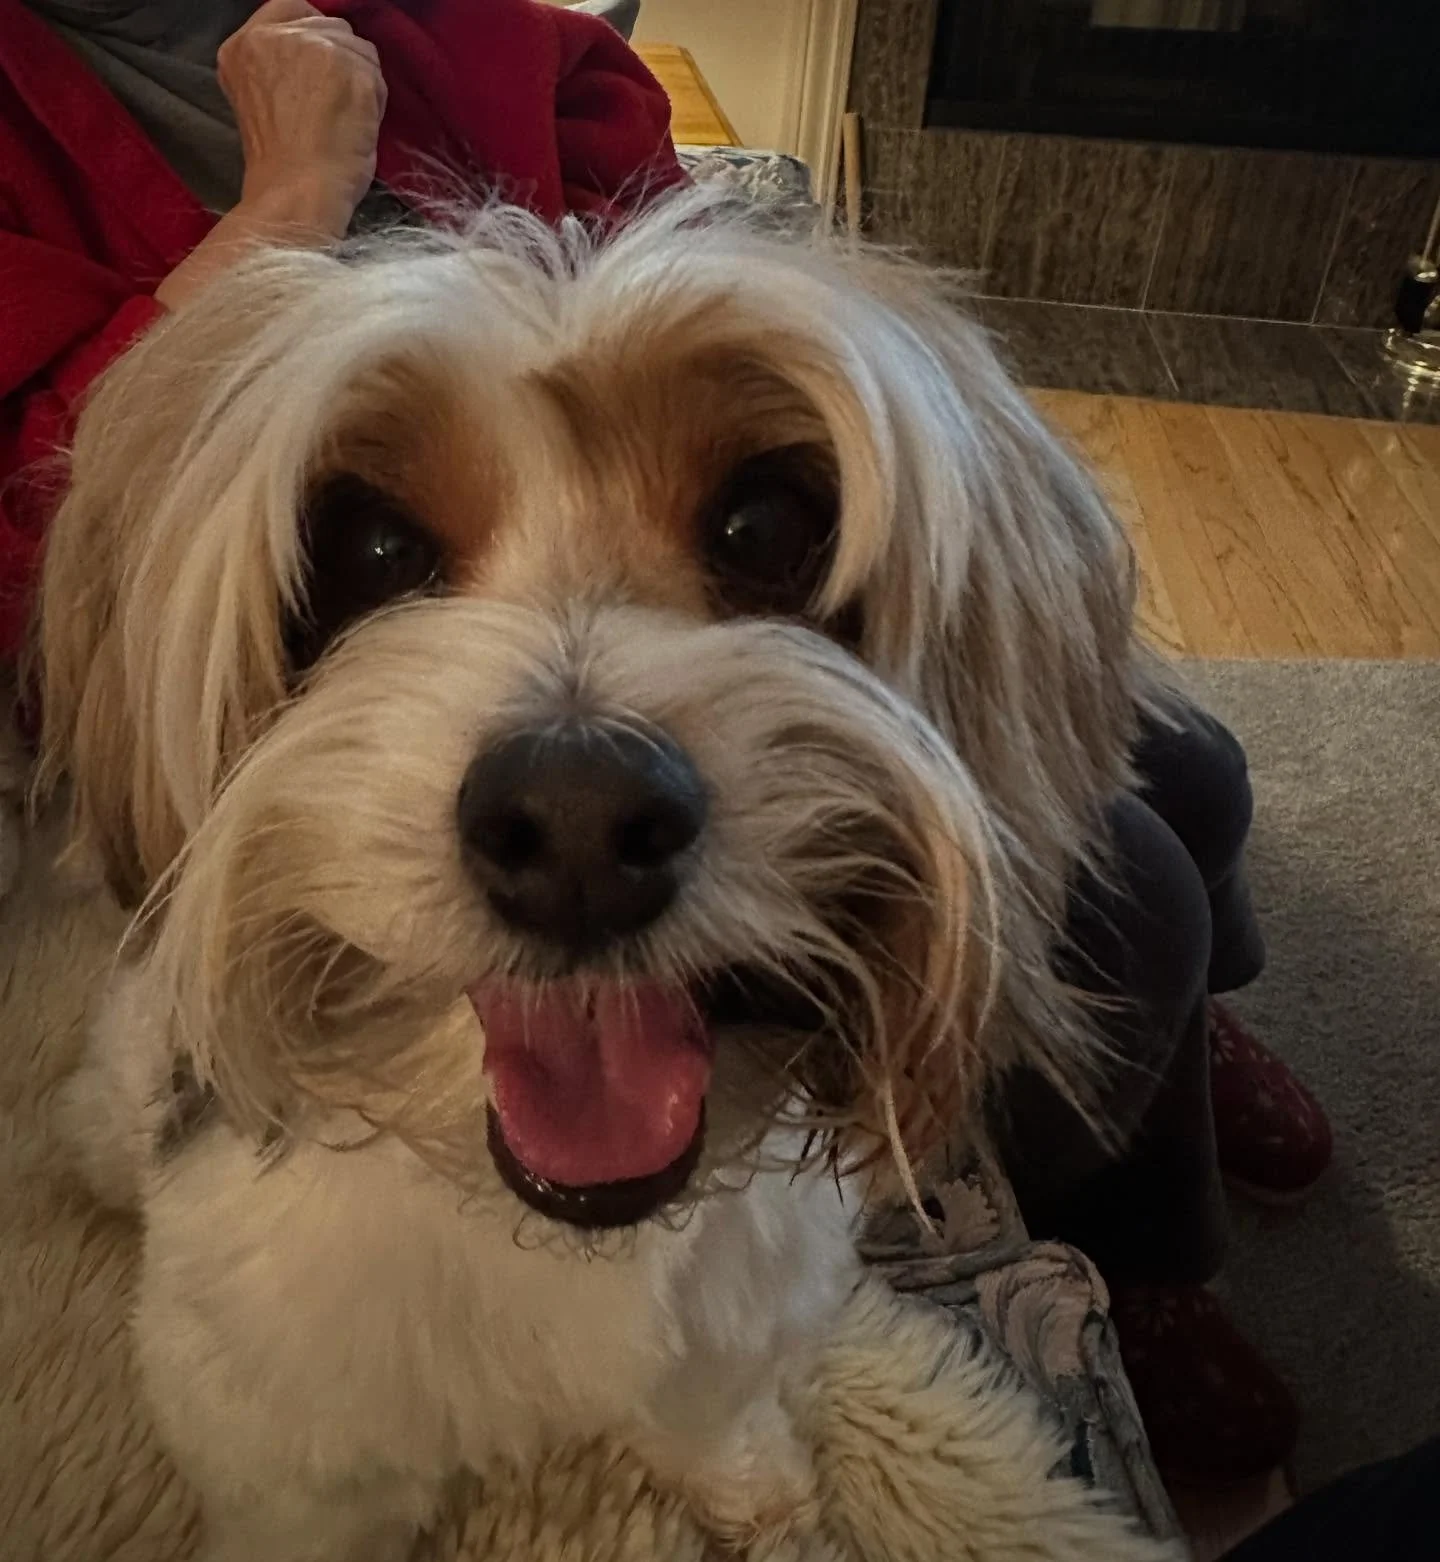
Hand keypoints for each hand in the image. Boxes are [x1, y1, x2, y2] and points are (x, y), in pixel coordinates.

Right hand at [219, 0, 386, 238]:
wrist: (295, 191)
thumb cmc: (281, 163)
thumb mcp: (261, 98)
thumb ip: (281, 67)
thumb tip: (322, 60)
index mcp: (242, 46)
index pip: (288, 9)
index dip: (313, 33)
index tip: (324, 66)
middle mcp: (272, 36)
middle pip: (328, 26)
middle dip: (340, 60)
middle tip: (335, 106)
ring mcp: (312, 47)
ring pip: (356, 47)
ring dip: (359, 80)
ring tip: (344, 121)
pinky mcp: (347, 66)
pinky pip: (375, 73)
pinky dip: (375, 100)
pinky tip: (358, 127)